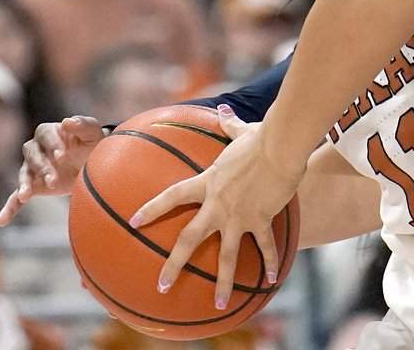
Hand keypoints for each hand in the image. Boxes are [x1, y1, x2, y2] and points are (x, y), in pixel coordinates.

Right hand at [0, 114, 104, 225]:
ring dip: (25, 183)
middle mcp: (37, 149)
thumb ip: (82, 125)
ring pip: (24, 174)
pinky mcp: (34, 187)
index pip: (44, 135)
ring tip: (26, 195)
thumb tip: (67, 121)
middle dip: (42, 167)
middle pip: (32, 155)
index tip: (62, 155)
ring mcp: (33, 169)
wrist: (92, 164)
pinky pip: (17, 197)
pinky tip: (1, 221)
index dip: (52, 144)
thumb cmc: (92, 143)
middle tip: (54, 179)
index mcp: (49, 132)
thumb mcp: (92, 132)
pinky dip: (10, 208)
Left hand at [130, 106, 303, 310]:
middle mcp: (217, 204)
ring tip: (218, 305)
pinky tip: (270, 281)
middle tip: (161, 286)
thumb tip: (223, 109)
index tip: (134, 221)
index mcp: (208, 182)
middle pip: (188, 238)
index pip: (172, 196)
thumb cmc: (258, 137)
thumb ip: (228, 125)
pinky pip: (263, 247)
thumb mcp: (239, 131)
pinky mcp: (260, 220)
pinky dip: (268, 264)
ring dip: (222, 283)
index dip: (151, 209)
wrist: (279, 147)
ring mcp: (238, 216)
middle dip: (173, 264)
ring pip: (225, 256)